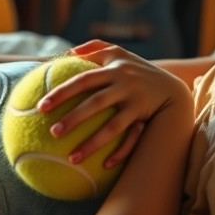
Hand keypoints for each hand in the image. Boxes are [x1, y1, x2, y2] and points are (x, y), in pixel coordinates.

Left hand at [37, 40, 190, 167]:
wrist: (173, 86)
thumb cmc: (136, 69)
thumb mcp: (118, 52)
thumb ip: (93, 48)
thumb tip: (67, 53)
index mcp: (112, 69)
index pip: (82, 80)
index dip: (62, 92)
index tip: (42, 107)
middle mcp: (124, 85)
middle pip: (95, 103)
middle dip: (73, 118)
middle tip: (52, 133)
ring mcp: (136, 103)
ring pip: (112, 126)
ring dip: (92, 143)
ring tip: (71, 158)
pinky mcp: (146, 118)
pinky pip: (131, 139)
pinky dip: (120, 152)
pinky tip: (104, 166)